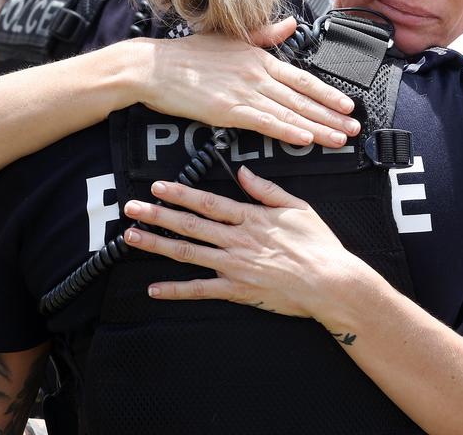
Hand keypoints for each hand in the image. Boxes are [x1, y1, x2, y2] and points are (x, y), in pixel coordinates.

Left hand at [122, 166, 369, 318]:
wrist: (330, 283)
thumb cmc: (319, 245)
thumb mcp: (297, 207)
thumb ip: (267, 190)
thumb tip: (243, 172)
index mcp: (251, 217)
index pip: (208, 202)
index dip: (180, 194)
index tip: (158, 186)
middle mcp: (237, 240)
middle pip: (190, 225)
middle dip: (157, 215)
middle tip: (131, 208)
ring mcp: (235, 266)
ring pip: (188, 253)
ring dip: (157, 245)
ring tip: (131, 238)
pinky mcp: (237, 290)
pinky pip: (201, 290)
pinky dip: (176, 290)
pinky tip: (154, 288)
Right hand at [132, 17, 360, 147]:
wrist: (154, 67)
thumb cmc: (188, 55)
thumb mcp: (230, 38)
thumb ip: (264, 35)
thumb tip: (290, 25)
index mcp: (259, 58)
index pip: (302, 77)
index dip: (327, 93)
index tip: (348, 105)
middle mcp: (256, 74)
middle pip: (302, 98)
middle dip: (331, 115)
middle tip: (354, 129)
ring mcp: (243, 92)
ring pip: (289, 112)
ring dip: (318, 127)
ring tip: (340, 139)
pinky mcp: (227, 110)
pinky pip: (264, 122)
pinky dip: (286, 131)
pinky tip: (305, 139)